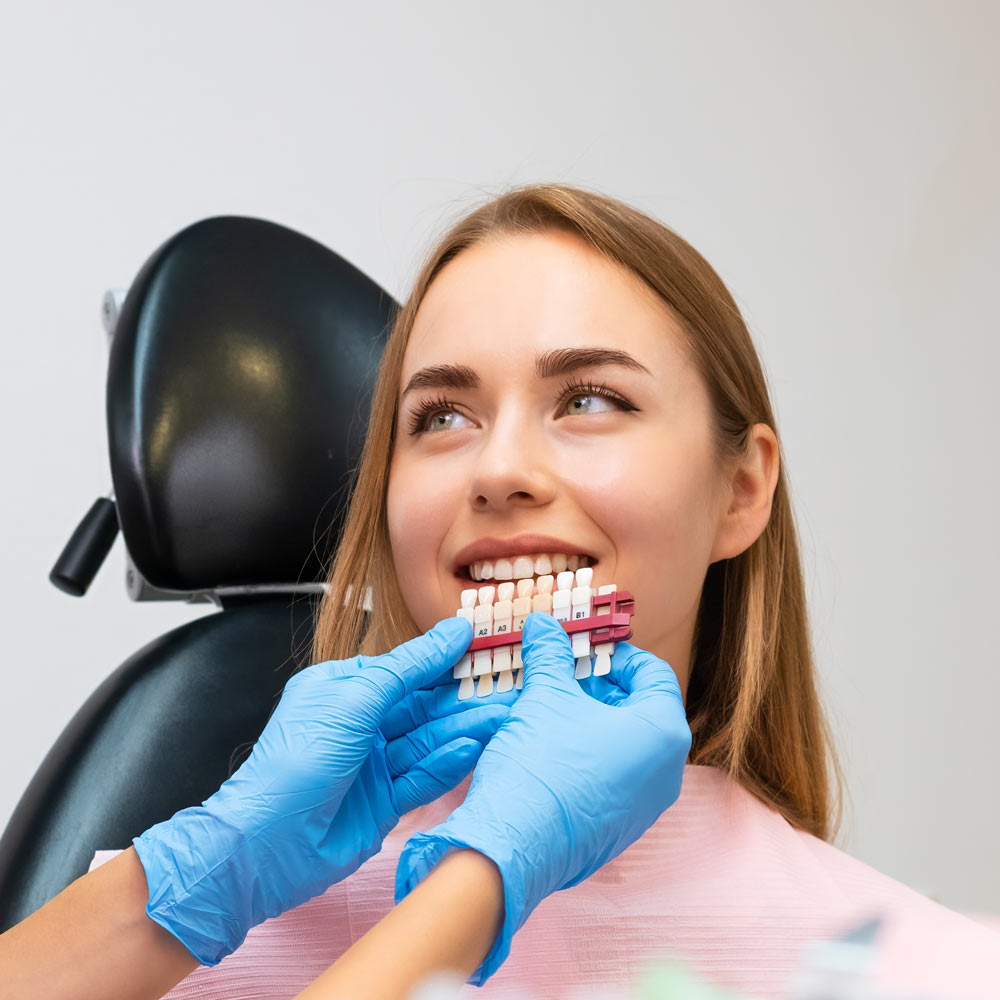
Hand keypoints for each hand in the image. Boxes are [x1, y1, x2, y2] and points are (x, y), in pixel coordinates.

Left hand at [133, 616, 502, 965]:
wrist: (268, 845)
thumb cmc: (298, 761)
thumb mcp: (355, 699)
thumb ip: (408, 668)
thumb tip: (451, 632)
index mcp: (344, 688)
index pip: (405, 667)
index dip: (443, 658)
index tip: (484, 645)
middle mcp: (360, 723)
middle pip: (422, 705)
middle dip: (462, 697)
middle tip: (508, 686)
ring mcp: (373, 764)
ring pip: (428, 740)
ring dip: (463, 729)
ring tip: (503, 717)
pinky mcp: (384, 801)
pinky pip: (423, 776)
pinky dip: (447, 764)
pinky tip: (472, 750)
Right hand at [394, 612, 691, 983]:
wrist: (513, 847)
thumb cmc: (540, 765)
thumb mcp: (544, 696)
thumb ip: (550, 654)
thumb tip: (543, 624)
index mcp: (663, 732)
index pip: (654, 674)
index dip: (617, 654)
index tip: (584, 648)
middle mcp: (667, 772)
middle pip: (641, 709)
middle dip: (600, 686)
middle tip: (562, 674)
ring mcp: (646, 807)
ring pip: (627, 746)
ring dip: (592, 720)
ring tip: (550, 707)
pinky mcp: (620, 830)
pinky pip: (615, 779)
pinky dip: (590, 755)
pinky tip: (550, 748)